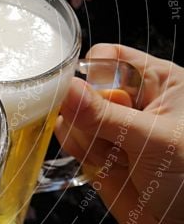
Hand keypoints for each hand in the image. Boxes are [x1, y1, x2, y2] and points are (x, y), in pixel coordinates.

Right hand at [56, 43, 183, 223]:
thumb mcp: (151, 141)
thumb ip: (102, 115)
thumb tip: (63, 86)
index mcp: (161, 83)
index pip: (109, 58)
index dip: (91, 74)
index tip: (80, 95)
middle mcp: (137, 103)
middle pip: (86, 87)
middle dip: (85, 111)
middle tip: (104, 135)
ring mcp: (117, 131)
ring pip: (74, 115)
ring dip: (83, 136)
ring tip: (110, 157)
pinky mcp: (101, 157)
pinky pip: (72, 141)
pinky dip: (77, 150)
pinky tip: (97, 164)